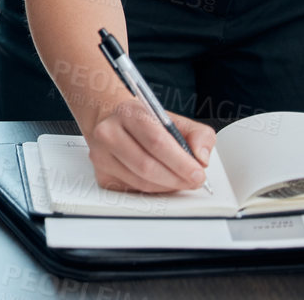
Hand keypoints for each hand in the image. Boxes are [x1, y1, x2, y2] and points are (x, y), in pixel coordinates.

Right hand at [86, 100, 215, 193]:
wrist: (112, 120)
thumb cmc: (144, 122)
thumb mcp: (174, 119)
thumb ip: (198, 134)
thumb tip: (201, 158)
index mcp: (128, 113)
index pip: (156, 141)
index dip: (180, 162)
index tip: (197, 172)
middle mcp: (109, 132)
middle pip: (147, 166)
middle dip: (176, 179)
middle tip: (193, 181)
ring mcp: (101, 155)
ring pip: (141, 183)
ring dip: (167, 187)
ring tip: (180, 181)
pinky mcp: (101, 174)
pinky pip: (134, 191)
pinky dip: (153, 191)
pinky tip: (161, 182)